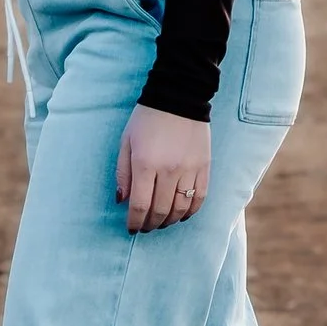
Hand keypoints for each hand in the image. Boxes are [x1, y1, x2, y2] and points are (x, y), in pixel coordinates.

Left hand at [116, 103, 212, 232]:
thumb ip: (123, 173)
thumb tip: (122, 201)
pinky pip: (199, 197)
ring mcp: (189, 169)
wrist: (179, 97)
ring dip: (169, 221)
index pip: (140, 205)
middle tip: (145, 227)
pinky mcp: (204, 166)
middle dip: (150, 224)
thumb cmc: (146, 119)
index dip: (135, 222)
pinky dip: (190, 211)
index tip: (131, 228)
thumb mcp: (126, 142)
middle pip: (160, 211)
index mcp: (145, 164)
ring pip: (180, 208)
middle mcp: (169, 170)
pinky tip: (182, 214)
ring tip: (162, 222)